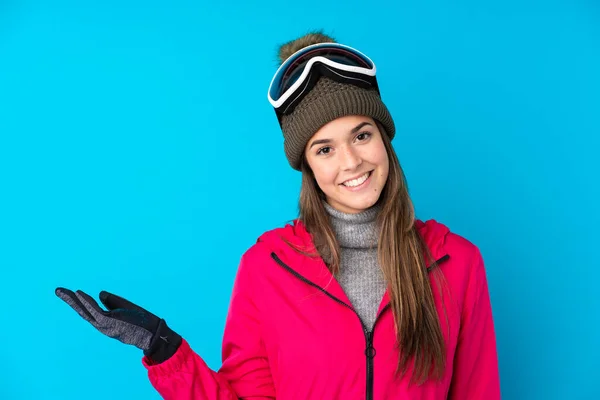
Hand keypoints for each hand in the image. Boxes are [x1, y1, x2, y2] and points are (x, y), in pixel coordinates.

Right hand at [55, 287, 181, 362]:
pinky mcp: (110, 323)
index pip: (89, 311)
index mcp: (106, 322)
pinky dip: (86, 302)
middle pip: (82, 311)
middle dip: (70, 301)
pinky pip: (94, 311)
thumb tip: (99, 293)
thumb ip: (112, 301)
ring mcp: (105, 325)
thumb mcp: (125, 308)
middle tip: (57, 290)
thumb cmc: (142, 322)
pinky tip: (79, 293)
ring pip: (85, 311)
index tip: (71, 292)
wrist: (153, 334)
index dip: (79, 302)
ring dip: (73, 300)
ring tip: (61, 291)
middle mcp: (102, 325)